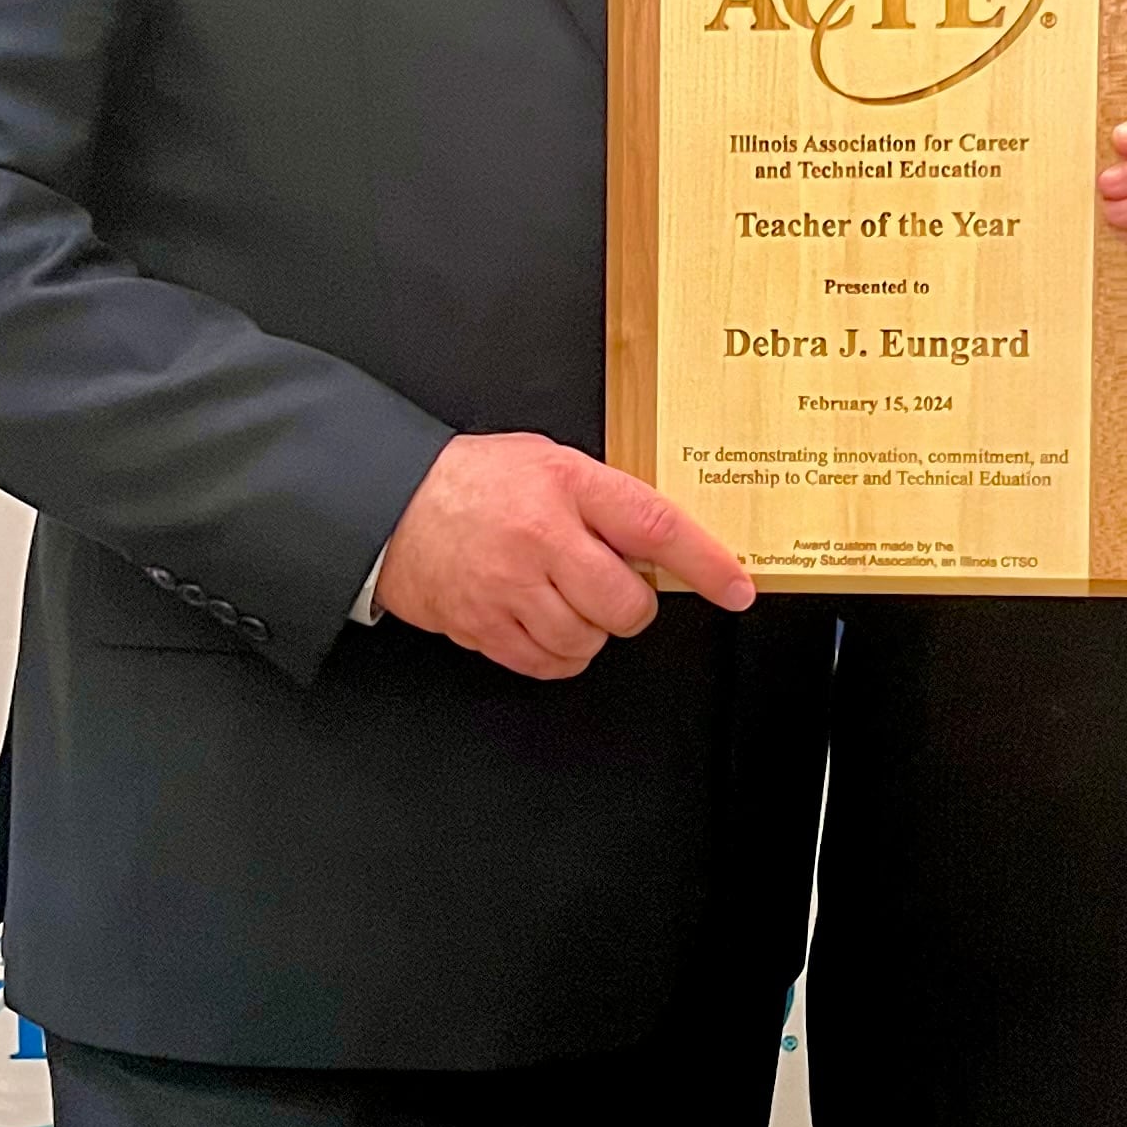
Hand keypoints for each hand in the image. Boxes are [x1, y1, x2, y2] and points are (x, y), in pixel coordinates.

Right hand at [375, 432, 754, 680]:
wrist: (391, 503)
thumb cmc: (474, 481)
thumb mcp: (548, 462)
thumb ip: (604, 499)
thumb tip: (661, 545)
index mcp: (566, 485)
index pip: (655, 526)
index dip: (705, 562)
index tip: (736, 587)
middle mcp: (540, 537)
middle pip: (625, 604)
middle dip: (629, 606)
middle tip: (607, 586)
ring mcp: (510, 588)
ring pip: (588, 641)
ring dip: (589, 630)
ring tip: (562, 597)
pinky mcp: (484, 627)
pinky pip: (548, 664)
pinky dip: (558, 654)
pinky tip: (543, 623)